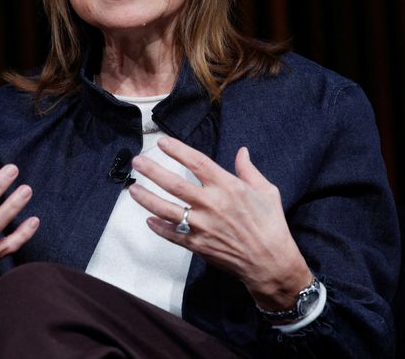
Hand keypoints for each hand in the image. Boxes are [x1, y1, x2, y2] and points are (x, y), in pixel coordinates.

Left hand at [129, 137, 311, 309]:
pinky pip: (172, 234)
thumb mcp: (266, 191)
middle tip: (137, 162)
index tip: (162, 143)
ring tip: (133, 189)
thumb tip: (241, 151)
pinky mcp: (197, 245)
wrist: (271, 262)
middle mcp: (211, 204)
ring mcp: (202, 226)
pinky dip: (159, 227)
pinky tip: (148, 219)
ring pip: (166, 209)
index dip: (178, 150)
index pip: (197, 162)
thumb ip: (249, 170)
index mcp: (227, 187)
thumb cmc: (271, 224)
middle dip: (152, 171)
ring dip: (147, 198)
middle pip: (174, 184)